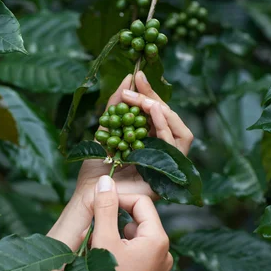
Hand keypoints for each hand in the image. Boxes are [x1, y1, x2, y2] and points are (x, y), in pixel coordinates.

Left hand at [49, 71, 193, 251]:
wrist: (89, 194)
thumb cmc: (95, 167)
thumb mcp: (105, 130)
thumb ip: (116, 106)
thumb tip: (127, 79)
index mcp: (149, 142)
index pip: (158, 114)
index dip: (150, 94)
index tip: (137, 76)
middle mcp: (162, 153)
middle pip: (172, 121)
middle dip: (155, 100)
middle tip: (137, 86)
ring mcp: (167, 165)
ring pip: (181, 133)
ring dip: (163, 112)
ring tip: (145, 101)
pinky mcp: (168, 175)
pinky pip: (175, 149)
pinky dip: (165, 128)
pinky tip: (151, 112)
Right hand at [88, 175, 172, 270]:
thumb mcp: (105, 240)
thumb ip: (105, 208)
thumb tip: (105, 181)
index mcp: (159, 240)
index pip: (141, 202)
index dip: (118, 199)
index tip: (98, 203)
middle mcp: (164, 252)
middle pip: (138, 220)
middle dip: (113, 219)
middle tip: (92, 227)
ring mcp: (159, 268)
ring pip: (135, 238)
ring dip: (114, 236)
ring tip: (95, 245)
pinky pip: (136, 254)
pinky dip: (119, 251)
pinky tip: (103, 260)